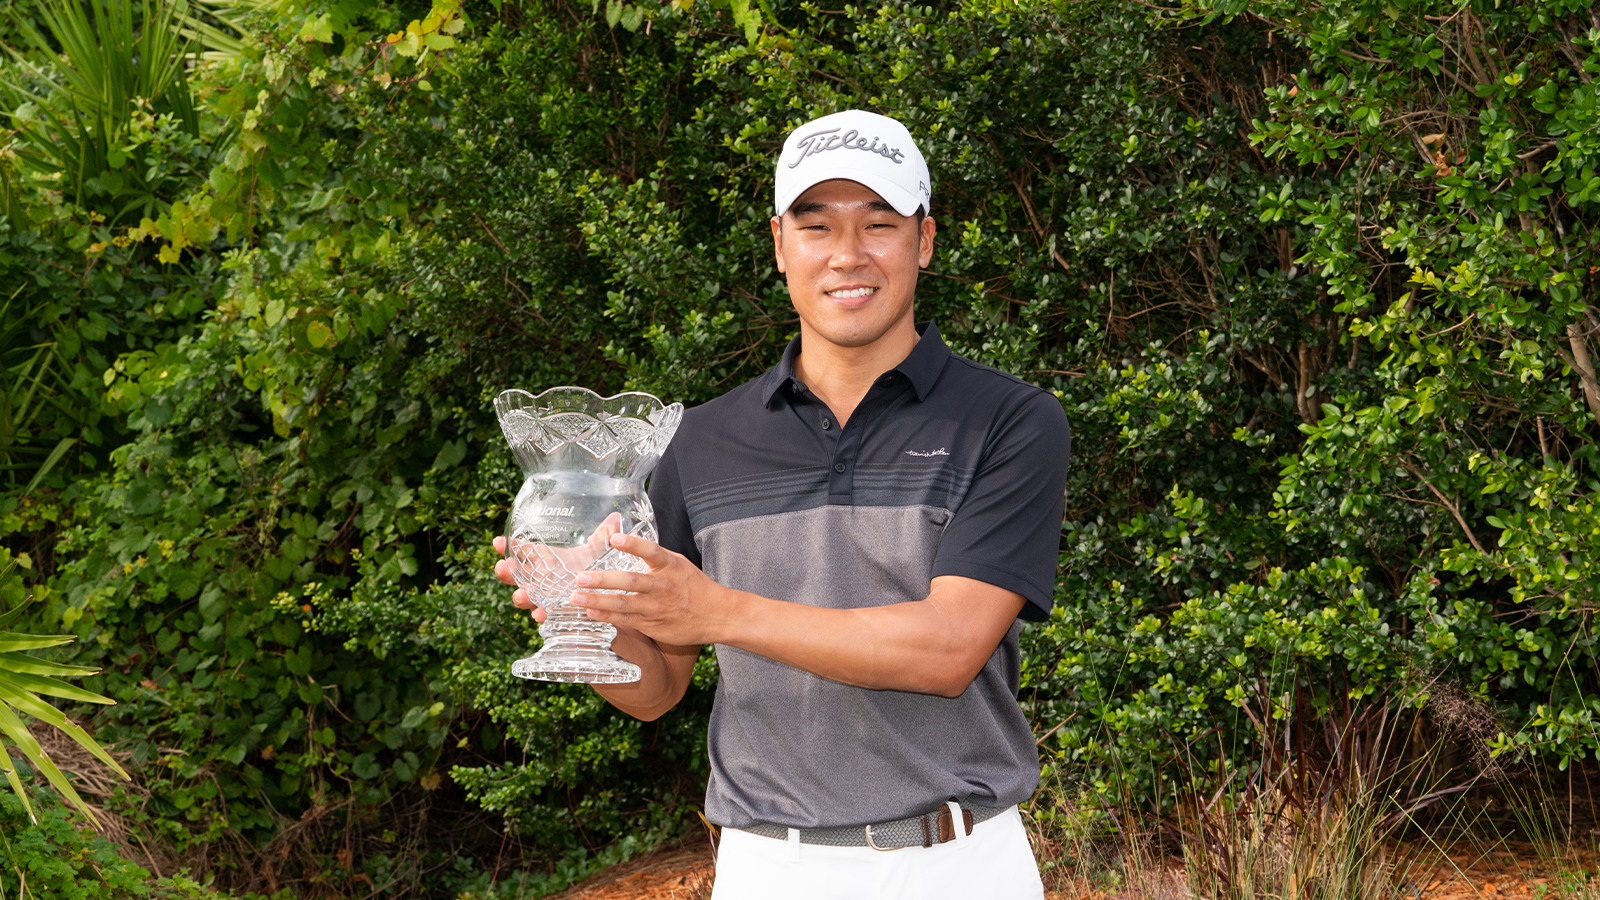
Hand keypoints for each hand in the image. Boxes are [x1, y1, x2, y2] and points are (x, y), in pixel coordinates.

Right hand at [493, 512, 622, 622]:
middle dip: (506, 572)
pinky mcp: (556, 611)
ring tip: (521, 595)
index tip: (498, 542)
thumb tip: (616, 517)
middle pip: (516, 575)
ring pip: (526, 596)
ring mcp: (545, 596)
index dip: (508, 546)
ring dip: (521, 596)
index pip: (522, 550)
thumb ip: (604, 535)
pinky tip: (541, 614)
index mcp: (545, 559)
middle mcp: (540, 577)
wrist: (604, 593)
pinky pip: (544, 614)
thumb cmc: (594, 567)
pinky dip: (542, 614)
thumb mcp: (598, 550)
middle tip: (501, 567)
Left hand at [568, 532, 733, 646]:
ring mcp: (657, 607)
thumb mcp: (678, 564)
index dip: (633, 544)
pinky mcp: (653, 625)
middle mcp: (663, 586)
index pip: (651, 551)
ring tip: (577, 597)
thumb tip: (622, 541)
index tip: (614, 539)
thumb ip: (654, 556)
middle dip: (603, 580)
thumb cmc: (694, 586)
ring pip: (624, 604)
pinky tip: (591, 612)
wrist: (717, 615)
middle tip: (580, 578)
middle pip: (631, 581)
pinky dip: (608, 616)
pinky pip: (627, 620)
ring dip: (598, 601)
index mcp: (671, 566)